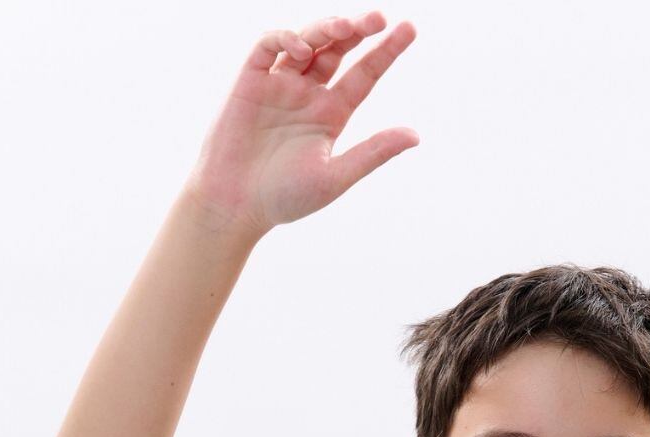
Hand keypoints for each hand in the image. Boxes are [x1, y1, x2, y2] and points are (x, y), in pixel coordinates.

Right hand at [183, 11, 417, 239]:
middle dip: (358, 29)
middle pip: (338, 49)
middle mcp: (308, 94)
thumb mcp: (335, 176)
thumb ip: (373, 153)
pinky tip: (302, 49)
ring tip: (346, 27)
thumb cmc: (284, 198)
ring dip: (326, 28)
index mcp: (332, 114)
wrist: (234, 205)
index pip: (364, 74)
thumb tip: (415, 136)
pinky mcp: (249, 82)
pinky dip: (284, 39)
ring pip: (307, 42)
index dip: (386, 51)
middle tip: (379, 17)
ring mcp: (279, 85)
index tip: (410, 28)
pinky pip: (267, 47)